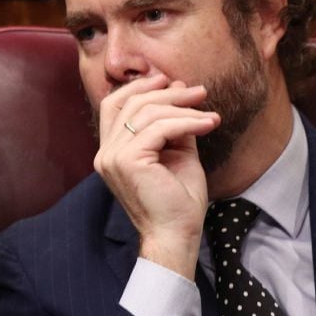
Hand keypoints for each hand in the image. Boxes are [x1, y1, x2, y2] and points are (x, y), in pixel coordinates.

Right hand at [93, 75, 220, 278]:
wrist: (176, 236)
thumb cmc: (178, 201)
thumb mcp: (177, 152)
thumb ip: (174, 123)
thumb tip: (180, 88)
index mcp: (111, 151)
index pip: (114, 105)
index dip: (139, 87)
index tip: (169, 80)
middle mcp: (105, 153)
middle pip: (131, 103)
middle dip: (167, 92)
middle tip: (199, 91)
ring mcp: (113, 157)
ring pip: (147, 112)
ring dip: (183, 108)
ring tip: (209, 112)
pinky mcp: (128, 161)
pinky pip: (160, 128)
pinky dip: (187, 122)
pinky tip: (209, 124)